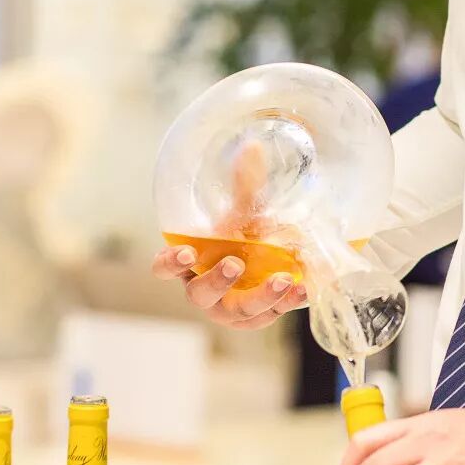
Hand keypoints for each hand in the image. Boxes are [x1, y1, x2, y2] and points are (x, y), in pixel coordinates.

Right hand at [152, 136, 308, 329]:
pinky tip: (300, 288)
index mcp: (189, 264)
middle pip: (200, 295)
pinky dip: (285, 303)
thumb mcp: (242, 211)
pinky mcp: (255, 318)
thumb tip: (254, 146)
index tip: (186, 252)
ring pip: (237, 311)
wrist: (269, 261)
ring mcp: (229, 309)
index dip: (170, 263)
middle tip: (234, 264)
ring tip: (282, 280)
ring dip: (259, 297)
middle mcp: (203, 290)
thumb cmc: (240, 237)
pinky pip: (268, 315)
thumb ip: (245, 185)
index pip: (164, 268)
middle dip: (217, 281)